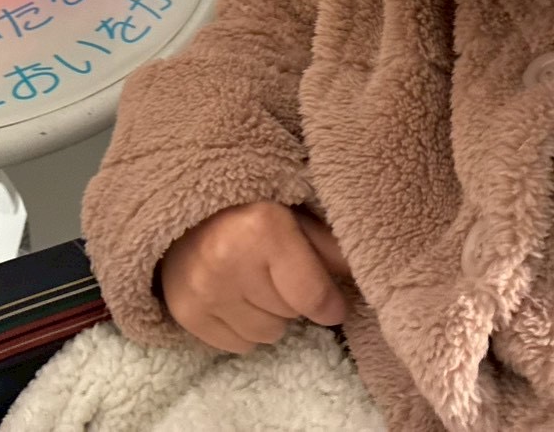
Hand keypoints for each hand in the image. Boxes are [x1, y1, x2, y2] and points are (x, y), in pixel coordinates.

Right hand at [158, 202, 351, 354]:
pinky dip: (243, 327)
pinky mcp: (185, 312)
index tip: (331, 301)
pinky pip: (238, 345)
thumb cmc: (250, 208)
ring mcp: (203, 289)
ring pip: (266, 335)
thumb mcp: (296, 214)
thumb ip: (331, 247)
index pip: (313, 296)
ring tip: (254, 283)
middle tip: (277, 273)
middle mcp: (227, 260)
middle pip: (290, 316)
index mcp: (262, 228)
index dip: (330, 302)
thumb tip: (368, 279)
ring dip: (268, 315)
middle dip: (292, 299)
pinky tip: (234, 297)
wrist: (186, 209)